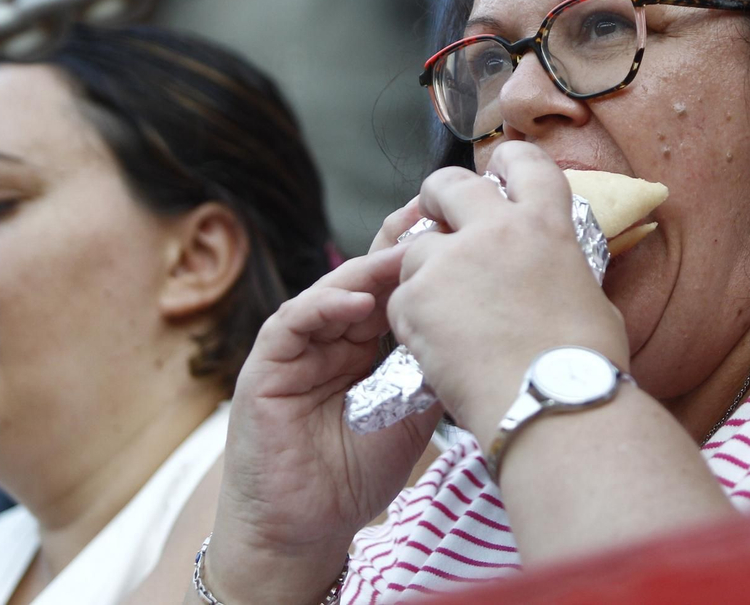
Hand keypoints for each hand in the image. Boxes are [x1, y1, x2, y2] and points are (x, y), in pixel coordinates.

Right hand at [204, 247, 438, 602]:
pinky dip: (326, 307)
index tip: (463, 235)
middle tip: (437, 218)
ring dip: (370, 271)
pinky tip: (360, 302)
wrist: (304, 530)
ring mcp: (297, 348)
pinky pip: (294, 321)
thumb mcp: (411, 416)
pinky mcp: (267, 366)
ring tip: (409, 255)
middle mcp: (331, 338)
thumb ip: (433, 371)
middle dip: (401, 248)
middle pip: (366, 279)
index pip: (393, 290)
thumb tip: (483, 331)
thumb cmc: (354, 477)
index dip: (425, 262)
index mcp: (363, 345)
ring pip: (334, 292)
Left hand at [387, 142, 629, 439]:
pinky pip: (401, 298)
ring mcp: (450, 261)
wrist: (551, 406)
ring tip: (446, 318)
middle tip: (440, 218)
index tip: (498, 170)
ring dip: (425, 274)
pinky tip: (437, 349)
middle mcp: (495, 230)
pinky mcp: (416, 298)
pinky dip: (413, 320)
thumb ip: (560, 269)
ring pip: (416, 249)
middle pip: (449, 184)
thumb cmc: (585, 366)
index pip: (524, 163)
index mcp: (545, 224)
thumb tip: (554, 274)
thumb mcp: (587, 297)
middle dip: (439, 198)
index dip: (507, 161)